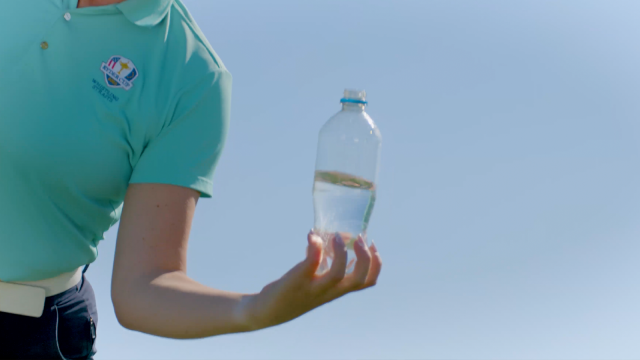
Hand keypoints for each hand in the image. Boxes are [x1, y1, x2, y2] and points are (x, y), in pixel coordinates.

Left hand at [240, 231, 381, 329]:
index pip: (367, 281)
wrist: (265, 311)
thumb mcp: (313, 278)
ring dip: (341, 252)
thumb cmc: (292, 291)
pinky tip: (312, 235)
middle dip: (365, 258)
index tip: (372, 245)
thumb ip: (321, 261)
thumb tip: (324, 236)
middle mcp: (329, 292)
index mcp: (337, 290)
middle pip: (359, 279)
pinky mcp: (297, 281)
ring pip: (337, 275)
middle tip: (359, 239)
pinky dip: (315, 247)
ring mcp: (313, 288)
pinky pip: (310, 264)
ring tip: (335, 235)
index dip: (376, 263)